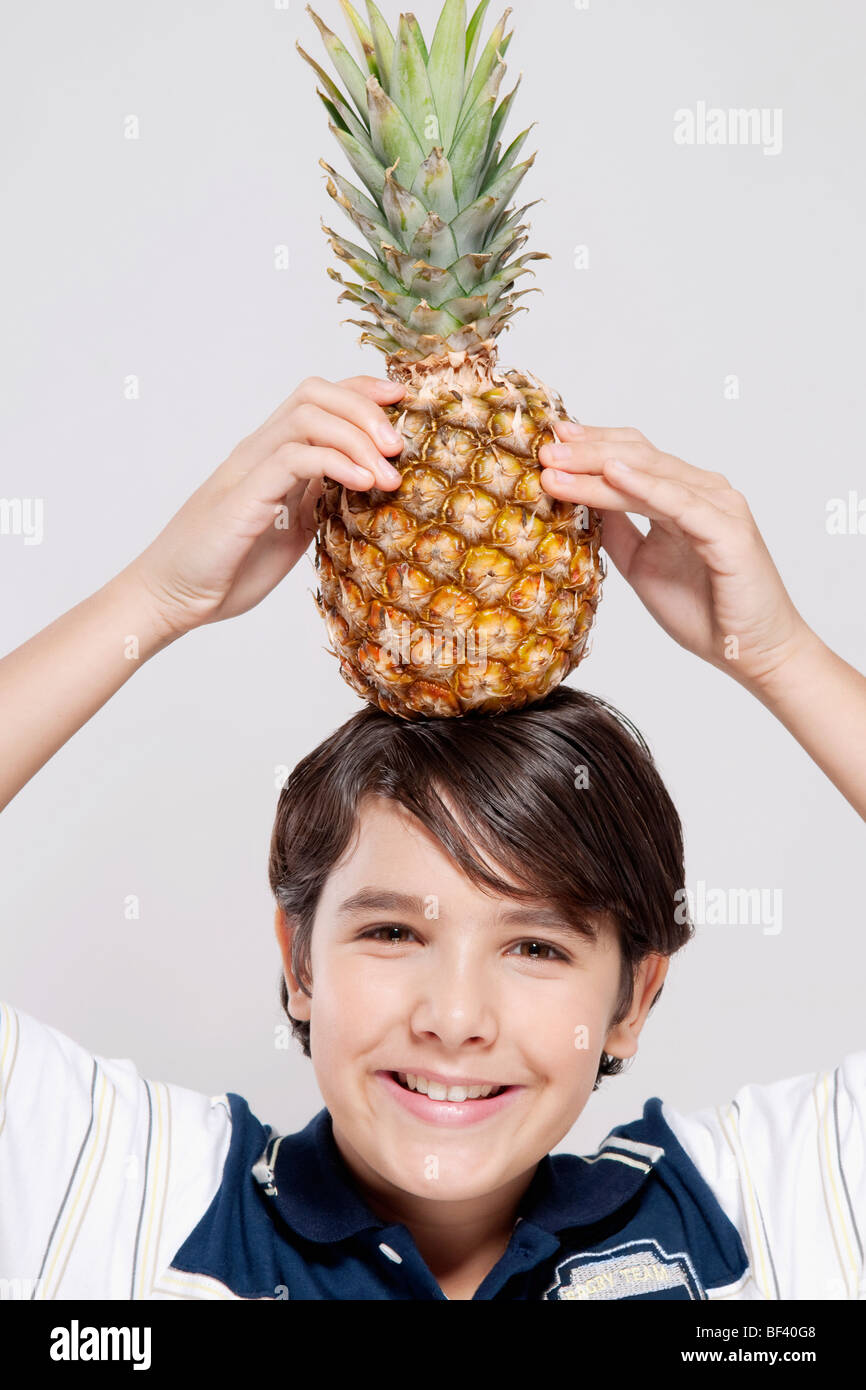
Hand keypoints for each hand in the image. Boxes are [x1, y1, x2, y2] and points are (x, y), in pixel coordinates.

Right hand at [127, 375, 406, 637]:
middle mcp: (260, 452)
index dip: (363, 390)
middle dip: (367, 409)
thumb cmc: (228, 567)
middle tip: (399, 447)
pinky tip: (363, 486)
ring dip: (357, 436)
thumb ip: (317, 501)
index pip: (320, 399)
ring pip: (308, 416)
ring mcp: (250, 470)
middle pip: (317, 393)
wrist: (174, 598)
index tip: (403, 402)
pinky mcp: (244, 497)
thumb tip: (362, 489)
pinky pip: (295, 458)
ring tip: (388, 473)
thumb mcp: (291, 529)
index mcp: (272, 457)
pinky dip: (336, 463)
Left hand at [538, 422, 813, 690]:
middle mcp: (704, 492)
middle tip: (544, 446)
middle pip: (638, 456)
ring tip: (558, 462)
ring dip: (600, 465)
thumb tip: (580, 504)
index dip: (590, 446)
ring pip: (651, 473)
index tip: (548, 440)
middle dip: (586, 450)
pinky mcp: (728, 531)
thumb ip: (617, 532)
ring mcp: (719, 507)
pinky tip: (612, 474)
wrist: (753, 653)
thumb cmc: (706, 611)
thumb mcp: (642, 565)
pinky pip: (679, 503)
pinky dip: (645, 487)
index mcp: (684, 496)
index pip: (632, 457)